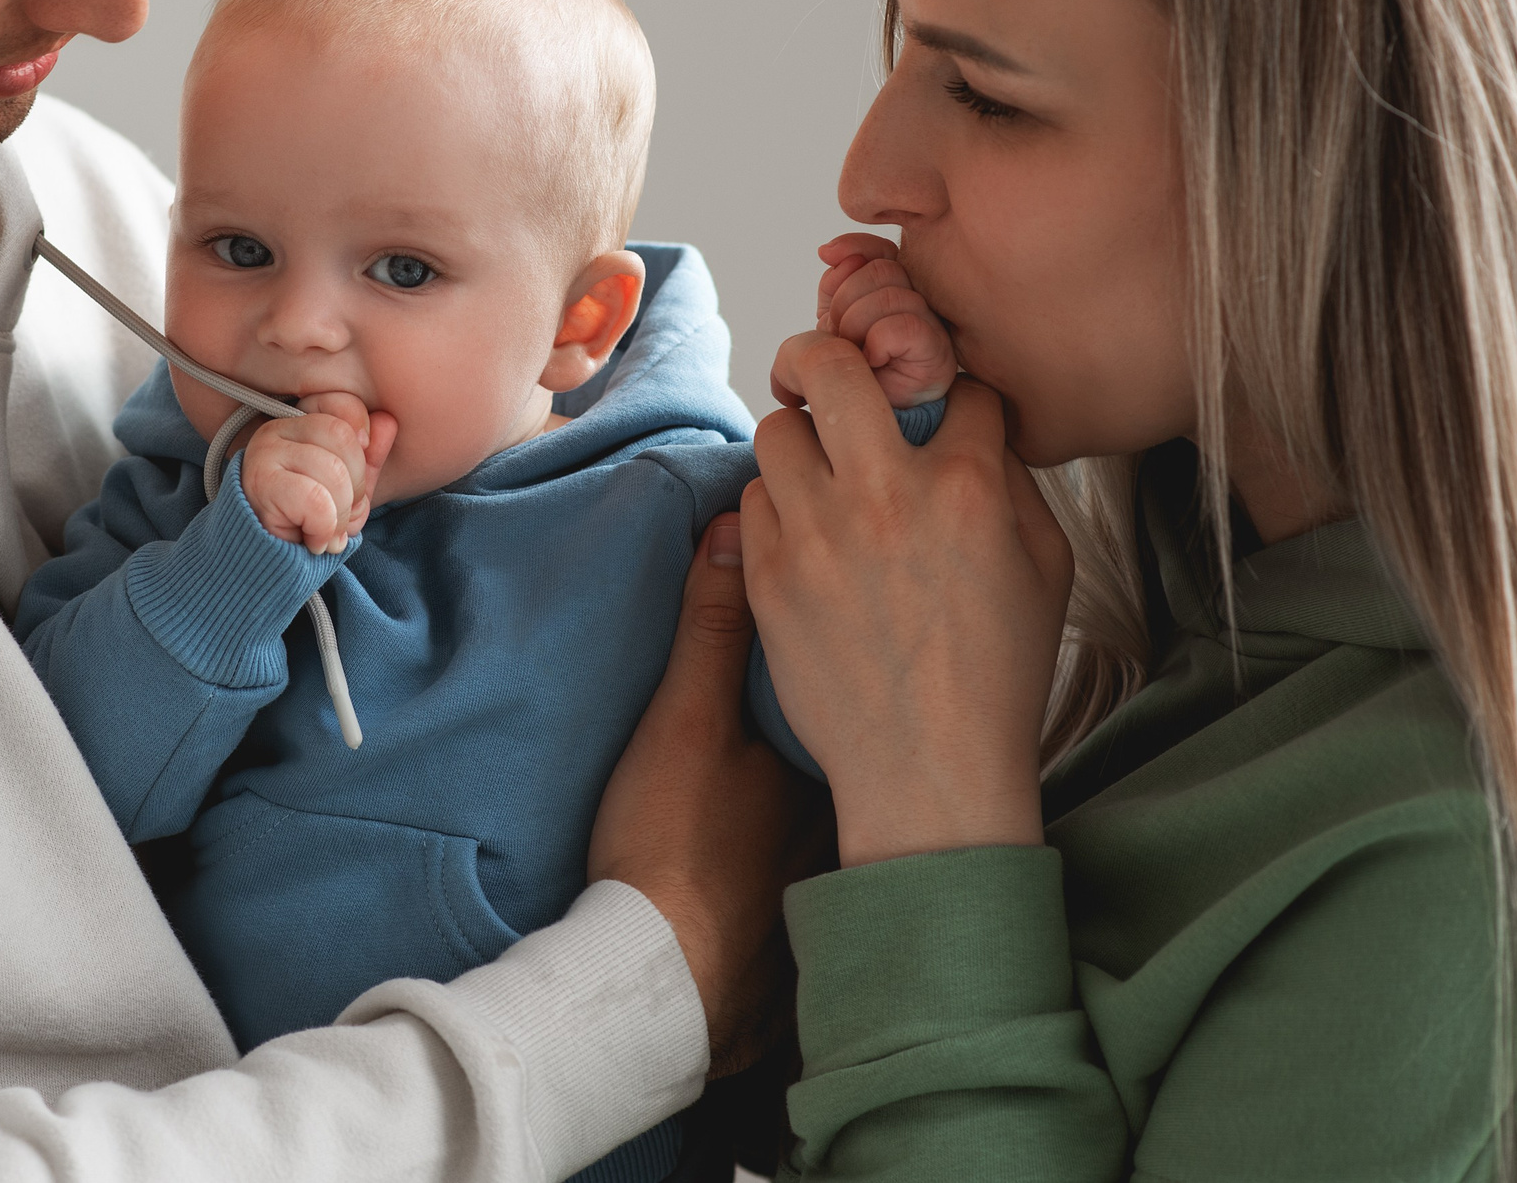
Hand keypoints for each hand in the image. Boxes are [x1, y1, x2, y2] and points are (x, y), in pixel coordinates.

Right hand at [238, 393, 397, 552]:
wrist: (268, 564)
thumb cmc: (308, 523)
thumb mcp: (348, 488)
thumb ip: (369, 457)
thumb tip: (387, 421)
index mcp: (300, 422)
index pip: (343, 404)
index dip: (363, 441)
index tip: (356, 477)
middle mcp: (277, 429)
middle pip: (344, 438)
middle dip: (356, 486)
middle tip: (340, 514)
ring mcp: (264, 453)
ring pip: (334, 471)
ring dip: (340, 515)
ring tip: (326, 531)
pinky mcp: (260, 483)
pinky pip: (316, 501)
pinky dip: (324, 529)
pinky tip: (313, 540)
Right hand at [591, 516, 833, 1074]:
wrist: (655, 987)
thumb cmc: (671, 847)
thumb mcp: (684, 719)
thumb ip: (714, 624)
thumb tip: (736, 528)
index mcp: (837, 750)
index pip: (861, 671)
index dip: (842, 639)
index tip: (816, 620)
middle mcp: (853, 811)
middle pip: (853, 732)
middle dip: (835, 702)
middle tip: (794, 682)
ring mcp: (830, 869)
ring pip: (834, 792)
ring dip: (812, 768)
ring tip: (763, 754)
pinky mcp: (800, 917)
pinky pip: (813, 846)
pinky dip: (791, 826)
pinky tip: (749, 825)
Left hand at [746, 344, 1071, 867]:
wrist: (928, 769)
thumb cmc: (997, 676)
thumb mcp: (1046, 570)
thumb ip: (1012, 485)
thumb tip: (975, 431)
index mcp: (967, 487)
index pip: (953, 385)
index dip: (950, 392)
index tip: (940, 411)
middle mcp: (884, 495)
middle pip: (832, 364)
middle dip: (826, 353)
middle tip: (827, 372)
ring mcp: (816, 533)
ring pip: (777, 428)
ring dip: (800, 441)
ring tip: (820, 472)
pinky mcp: (767, 574)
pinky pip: (753, 498)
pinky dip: (777, 505)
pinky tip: (804, 532)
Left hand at [778, 232, 957, 409]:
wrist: (856, 429)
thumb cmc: (847, 377)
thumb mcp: (832, 320)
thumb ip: (836, 281)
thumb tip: (830, 251)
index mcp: (897, 290)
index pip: (881, 248)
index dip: (852, 249)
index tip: (827, 256)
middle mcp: (922, 304)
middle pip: (880, 269)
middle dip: (844, 302)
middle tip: (840, 337)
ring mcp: (934, 328)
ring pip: (889, 295)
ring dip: (856, 326)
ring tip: (855, 354)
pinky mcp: (939, 356)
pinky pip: (901, 326)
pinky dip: (877, 342)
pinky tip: (873, 362)